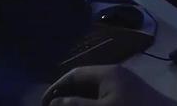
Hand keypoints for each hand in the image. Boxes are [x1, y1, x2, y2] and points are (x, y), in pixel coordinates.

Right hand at [42, 65, 176, 105]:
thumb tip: (55, 101)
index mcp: (107, 73)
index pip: (74, 75)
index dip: (56, 89)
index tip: (44, 104)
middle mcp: (116, 75)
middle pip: (84, 83)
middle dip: (67, 97)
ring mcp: (125, 86)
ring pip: (95, 92)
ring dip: (81, 102)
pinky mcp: (132, 98)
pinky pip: (107, 99)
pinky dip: (96, 104)